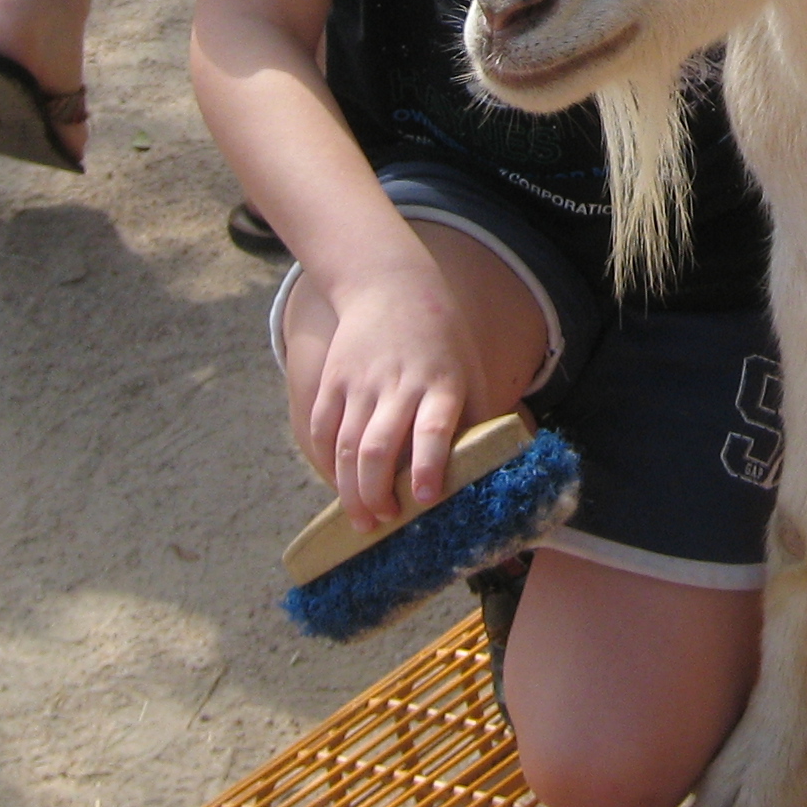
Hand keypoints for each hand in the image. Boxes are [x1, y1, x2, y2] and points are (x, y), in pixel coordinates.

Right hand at [298, 262, 474, 530]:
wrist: (391, 285)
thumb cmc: (442, 341)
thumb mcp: (471, 372)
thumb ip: (475, 419)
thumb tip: (485, 470)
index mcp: (441, 384)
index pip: (433, 429)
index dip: (427, 464)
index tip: (424, 497)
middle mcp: (399, 384)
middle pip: (380, 447)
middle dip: (378, 493)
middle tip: (385, 521)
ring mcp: (361, 382)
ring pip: (347, 446)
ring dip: (351, 490)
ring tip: (363, 519)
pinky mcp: (333, 380)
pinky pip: (322, 429)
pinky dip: (327, 464)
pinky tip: (339, 485)